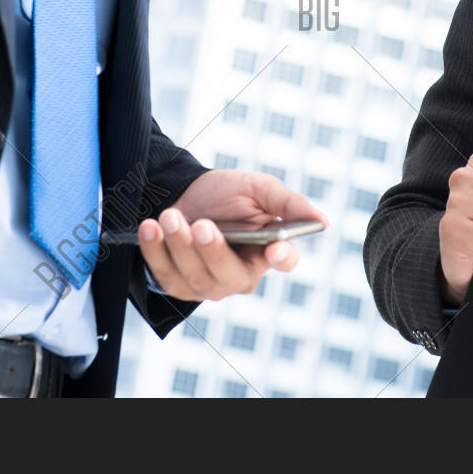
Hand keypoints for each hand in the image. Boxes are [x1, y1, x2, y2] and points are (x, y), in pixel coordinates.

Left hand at [135, 169, 327, 302]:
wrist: (186, 193)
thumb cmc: (228, 194)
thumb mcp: (259, 189)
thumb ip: (288, 202)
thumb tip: (322, 220)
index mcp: (268, 251)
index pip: (283, 260)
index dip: (282, 256)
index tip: (275, 245)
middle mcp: (240, 275)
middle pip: (230, 274)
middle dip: (213, 250)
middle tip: (202, 224)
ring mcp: (208, 284)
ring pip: (195, 276)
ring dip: (180, 245)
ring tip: (170, 215)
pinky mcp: (178, 284)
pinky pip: (165, 274)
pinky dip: (155, 251)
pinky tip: (151, 227)